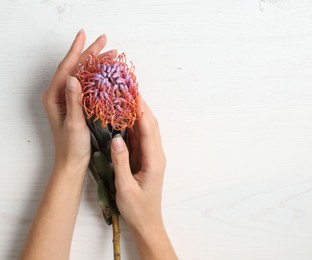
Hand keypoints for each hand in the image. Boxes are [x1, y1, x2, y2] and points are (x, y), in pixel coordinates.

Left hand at [41, 29, 117, 173]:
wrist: (72, 163)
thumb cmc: (72, 146)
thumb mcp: (74, 123)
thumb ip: (74, 100)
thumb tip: (74, 76)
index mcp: (54, 96)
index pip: (67, 67)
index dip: (77, 50)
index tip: (86, 34)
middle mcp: (59, 95)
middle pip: (75, 68)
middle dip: (90, 54)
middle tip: (105, 41)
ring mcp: (68, 99)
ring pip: (82, 75)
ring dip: (96, 64)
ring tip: (110, 55)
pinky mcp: (76, 105)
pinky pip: (86, 85)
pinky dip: (97, 77)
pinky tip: (106, 73)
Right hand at [111, 98, 176, 258]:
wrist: (147, 222)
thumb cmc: (137, 208)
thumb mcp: (125, 187)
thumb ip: (121, 162)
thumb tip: (116, 139)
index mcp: (154, 160)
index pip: (148, 129)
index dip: (141, 109)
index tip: (133, 92)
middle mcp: (156, 154)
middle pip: (151, 124)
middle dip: (141, 105)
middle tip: (129, 89)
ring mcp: (152, 156)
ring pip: (147, 129)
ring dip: (139, 113)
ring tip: (127, 98)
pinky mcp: (147, 159)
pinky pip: (142, 137)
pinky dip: (136, 125)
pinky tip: (126, 118)